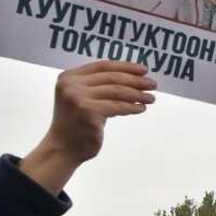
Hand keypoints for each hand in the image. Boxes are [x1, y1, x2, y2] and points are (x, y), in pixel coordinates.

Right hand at [20, 60, 155, 193]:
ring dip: (137, 94)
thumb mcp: (82, 97)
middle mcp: (71, 85)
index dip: (126, 66)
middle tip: (153, 84)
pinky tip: (141, 108)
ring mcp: (78, 98)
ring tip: (151, 98)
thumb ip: (98, 85)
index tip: (144, 70)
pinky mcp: (88, 112)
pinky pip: (117, 107)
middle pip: (112, 78)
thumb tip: (134, 77)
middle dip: (135, 80)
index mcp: (69, 77)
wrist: (63, 149)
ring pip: (117, 92)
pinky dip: (132, 107)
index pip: (103, 66)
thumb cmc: (76, 123)